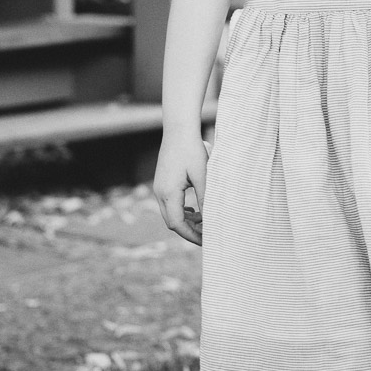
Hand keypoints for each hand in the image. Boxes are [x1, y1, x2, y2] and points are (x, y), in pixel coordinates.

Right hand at [153, 131, 210, 246]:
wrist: (178, 130)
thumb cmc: (192, 150)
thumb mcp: (203, 175)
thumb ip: (205, 198)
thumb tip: (211, 219)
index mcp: (168, 193)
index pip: (177, 224)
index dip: (191, 235)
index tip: (207, 240)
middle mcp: (159, 193)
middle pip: (172, 222)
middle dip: (190, 231)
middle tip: (208, 234)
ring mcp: (159, 188)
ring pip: (170, 214)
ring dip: (186, 221)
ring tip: (205, 223)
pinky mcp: (162, 183)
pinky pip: (170, 204)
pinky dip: (182, 211)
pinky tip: (196, 210)